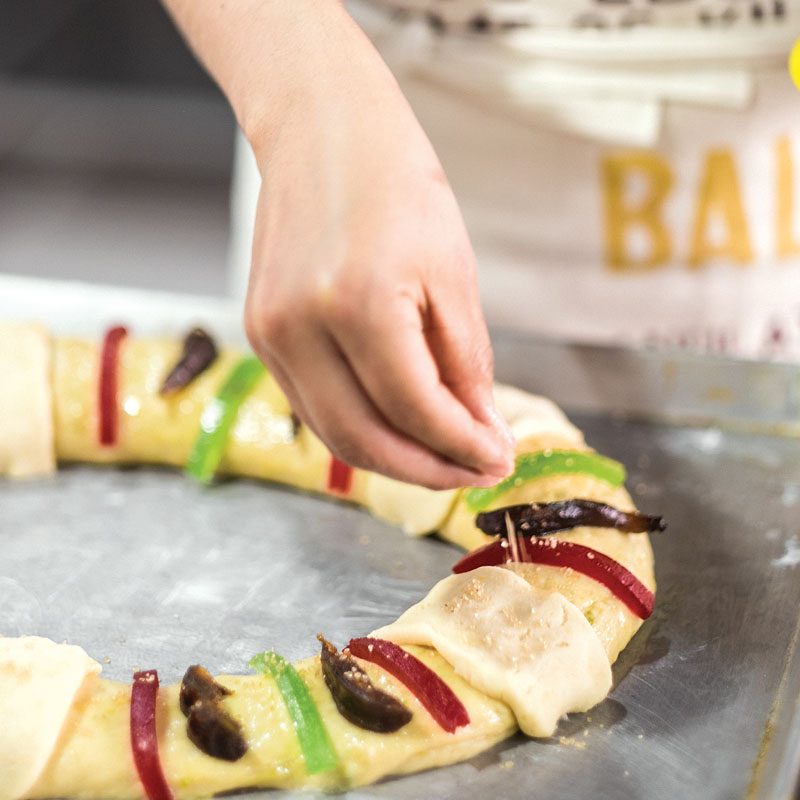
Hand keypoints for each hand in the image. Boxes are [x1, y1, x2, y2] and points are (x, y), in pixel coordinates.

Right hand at [242, 9, 513, 489]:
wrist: (321, 131)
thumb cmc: (395, 182)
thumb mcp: (453, 271)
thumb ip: (466, 362)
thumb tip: (480, 430)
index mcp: (357, 303)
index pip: (417, 410)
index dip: (464, 447)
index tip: (499, 460)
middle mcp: (299, 328)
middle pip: (366, 440)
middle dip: (429, 470)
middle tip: (475, 473)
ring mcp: (270, 335)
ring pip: (334, 434)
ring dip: (394, 460)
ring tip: (445, 458)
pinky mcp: (261, 335)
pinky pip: (313, 407)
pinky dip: (359, 429)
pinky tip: (399, 428)